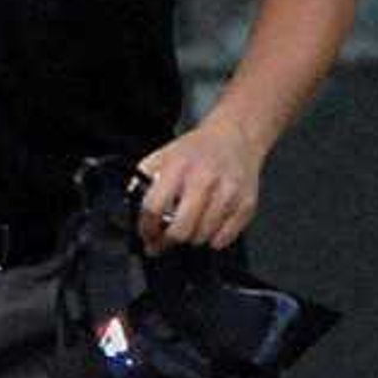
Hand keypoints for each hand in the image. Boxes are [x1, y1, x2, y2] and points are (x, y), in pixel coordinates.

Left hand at [134, 120, 264, 251]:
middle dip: (168, 241)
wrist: (236, 136)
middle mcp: (205, 179)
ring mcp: (228, 192)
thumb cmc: (197, 149)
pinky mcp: (246, 203)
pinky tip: (208, 225)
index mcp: (178, 167)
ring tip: (188, 226)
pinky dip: (213, 238)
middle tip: (164, 241)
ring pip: (202, 236)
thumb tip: (131, 210)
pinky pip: (224, 238)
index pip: (154, 208)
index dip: (147, 228)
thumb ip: (143, 181)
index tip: (146, 236)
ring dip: (191, 238)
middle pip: (180, 229)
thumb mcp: (162, 156)